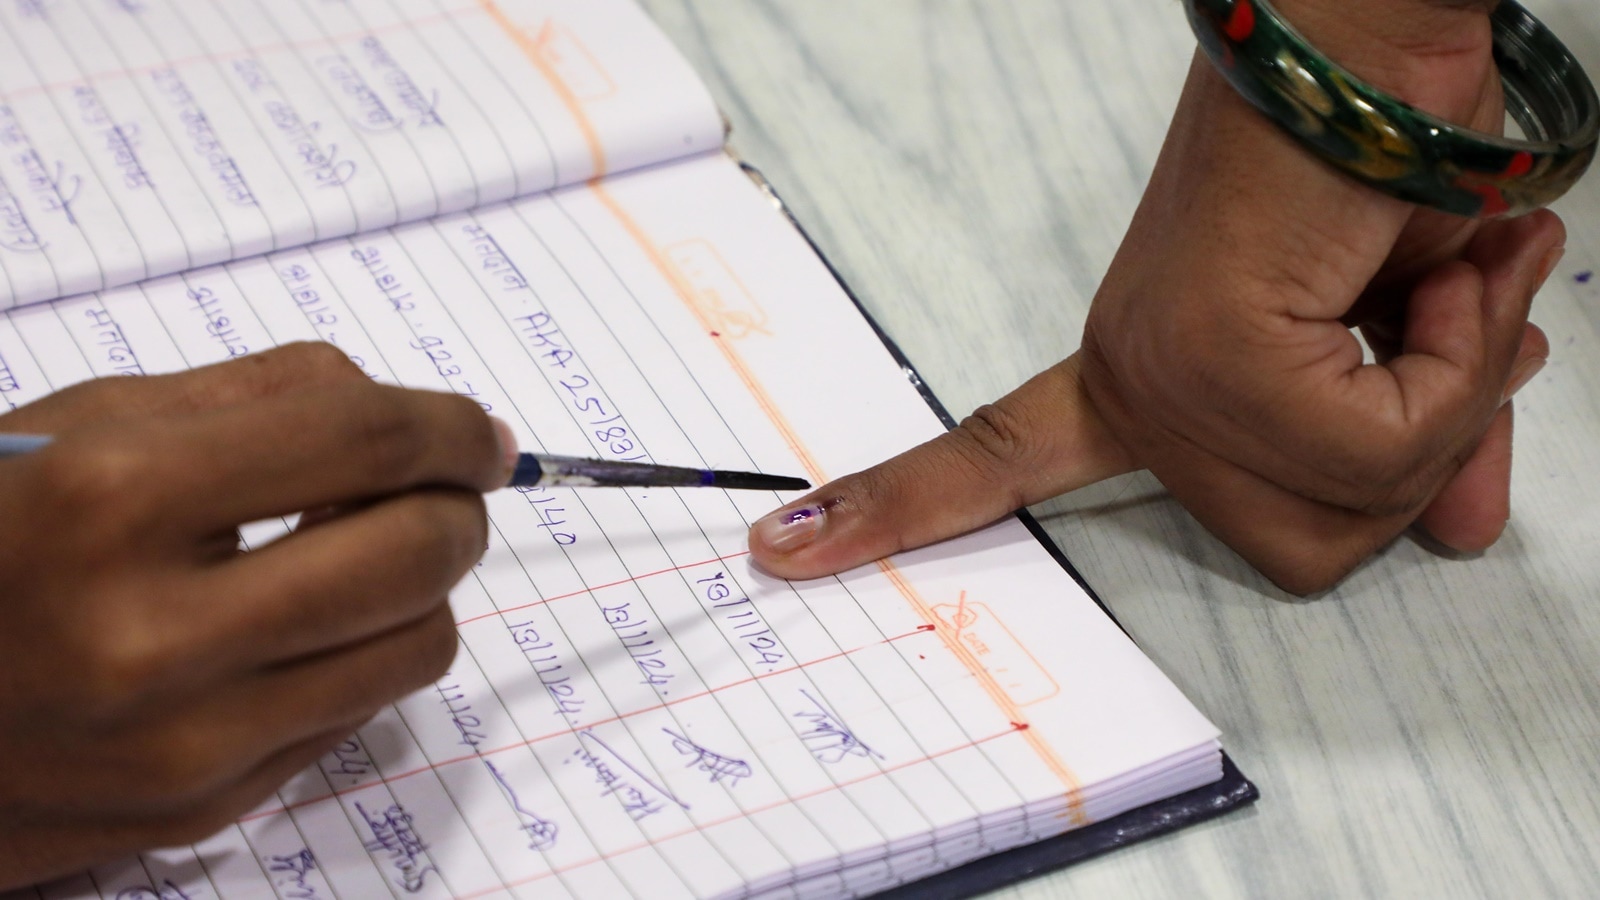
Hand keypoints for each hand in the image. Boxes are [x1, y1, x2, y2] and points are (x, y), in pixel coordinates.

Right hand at [0, 343, 512, 886]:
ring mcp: (182, 744)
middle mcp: (150, 637)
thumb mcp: (75, 427)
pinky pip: (355, 714)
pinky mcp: (203, 810)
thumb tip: (413, 414)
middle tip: (440, 488)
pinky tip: (296, 628)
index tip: (478, 434)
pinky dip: (358, 654)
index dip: (448, 428)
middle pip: (416, 554)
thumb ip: (255, 399)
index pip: (361, 444)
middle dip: (455, 507)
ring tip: (359, 553)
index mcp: (106, 502)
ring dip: (419, 587)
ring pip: (417, 647)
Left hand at [748, 0, 1567, 592]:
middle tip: (1436, 327)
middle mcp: (1134, 382)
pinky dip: (1455, 367)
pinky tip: (1445, 276)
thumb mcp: (1408, 342)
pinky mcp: (1213, 354)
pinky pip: (1372, 450)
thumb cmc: (1376, 175)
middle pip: (1300, 550)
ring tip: (1436, 285)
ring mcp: (1163, 373)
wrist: (1381, 50)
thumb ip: (1418, 447)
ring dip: (1447, 394)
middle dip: (1416, 448)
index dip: (903, 507)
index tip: (786, 548)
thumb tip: (1466, 529)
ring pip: (1347, 508)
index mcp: (1138, 376)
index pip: (998, 460)